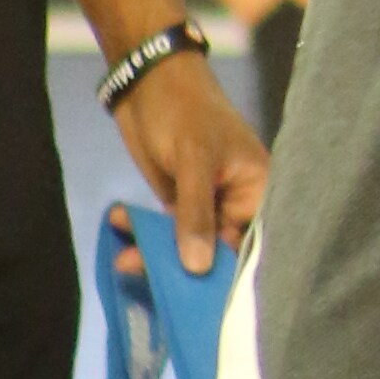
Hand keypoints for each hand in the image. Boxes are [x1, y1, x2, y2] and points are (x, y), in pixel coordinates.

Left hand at [113, 45, 269, 267]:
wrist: (147, 78)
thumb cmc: (183, 109)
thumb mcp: (193, 159)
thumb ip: (196, 214)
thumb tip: (199, 268)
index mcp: (259, 190)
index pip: (250, 243)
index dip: (228, 272)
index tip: (201, 300)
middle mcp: (238, 203)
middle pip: (217, 252)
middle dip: (183, 268)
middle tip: (144, 271)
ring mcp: (207, 205)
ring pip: (187, 247)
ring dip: (154, 252)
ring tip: (124, 257)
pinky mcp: (178, 204)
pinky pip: (165, 232)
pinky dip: (142, 233)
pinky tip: (120, 222)